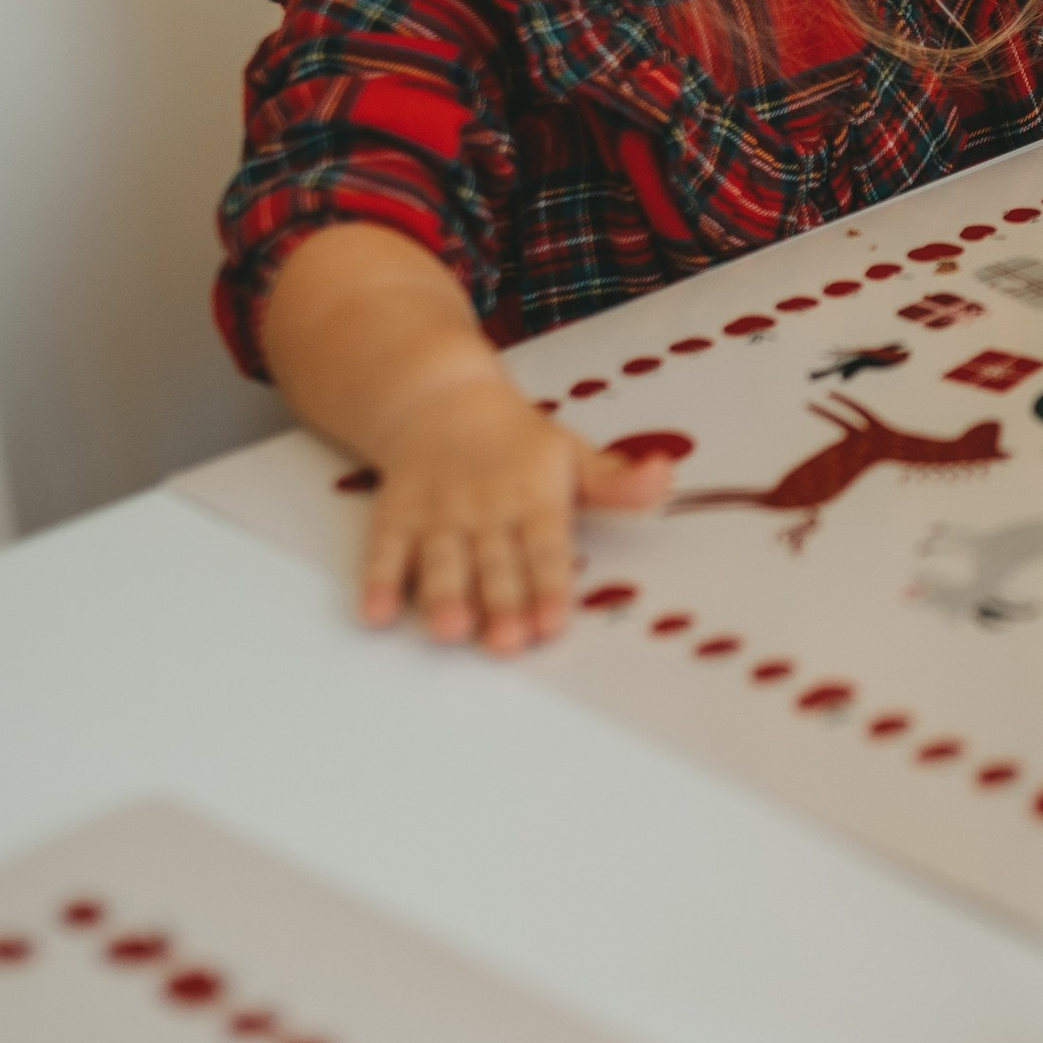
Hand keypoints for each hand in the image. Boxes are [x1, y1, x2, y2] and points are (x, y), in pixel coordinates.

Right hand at [357, 380, 676, 654]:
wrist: (441, 399)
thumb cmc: (516, 442)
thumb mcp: (573, 454)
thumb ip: (615, 482)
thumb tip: (666, 477)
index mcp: (533, 496)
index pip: (546, 547)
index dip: (548, 586)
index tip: (552, 622)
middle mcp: (485, 507)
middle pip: (495, 562)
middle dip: (501, 603)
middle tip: (507, 643)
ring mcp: (437, 513)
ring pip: (441, 559)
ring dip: (444, 596)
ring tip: (449, 630)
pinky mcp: (396, 516)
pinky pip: (385, 549)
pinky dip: (378, 581)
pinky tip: (376, 613)